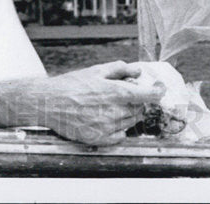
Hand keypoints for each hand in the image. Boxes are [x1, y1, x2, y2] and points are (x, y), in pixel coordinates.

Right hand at [22, 60, 163, 145]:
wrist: (49, 103)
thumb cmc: (72, 84)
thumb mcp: (97, 70)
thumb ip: (120, 70)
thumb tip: (138, 72)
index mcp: (117, 92)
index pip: (149, 96)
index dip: (158, 92)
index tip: (159, 89)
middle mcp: (114, 111)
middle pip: (140, 109)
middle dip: (138, 101)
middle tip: (125, 95)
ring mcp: (107, 127)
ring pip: (131, 122)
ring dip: (129, 114)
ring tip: (112, 106)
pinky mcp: (98, 139)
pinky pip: (120, 136)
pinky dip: (119, 129)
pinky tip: (108, 120)